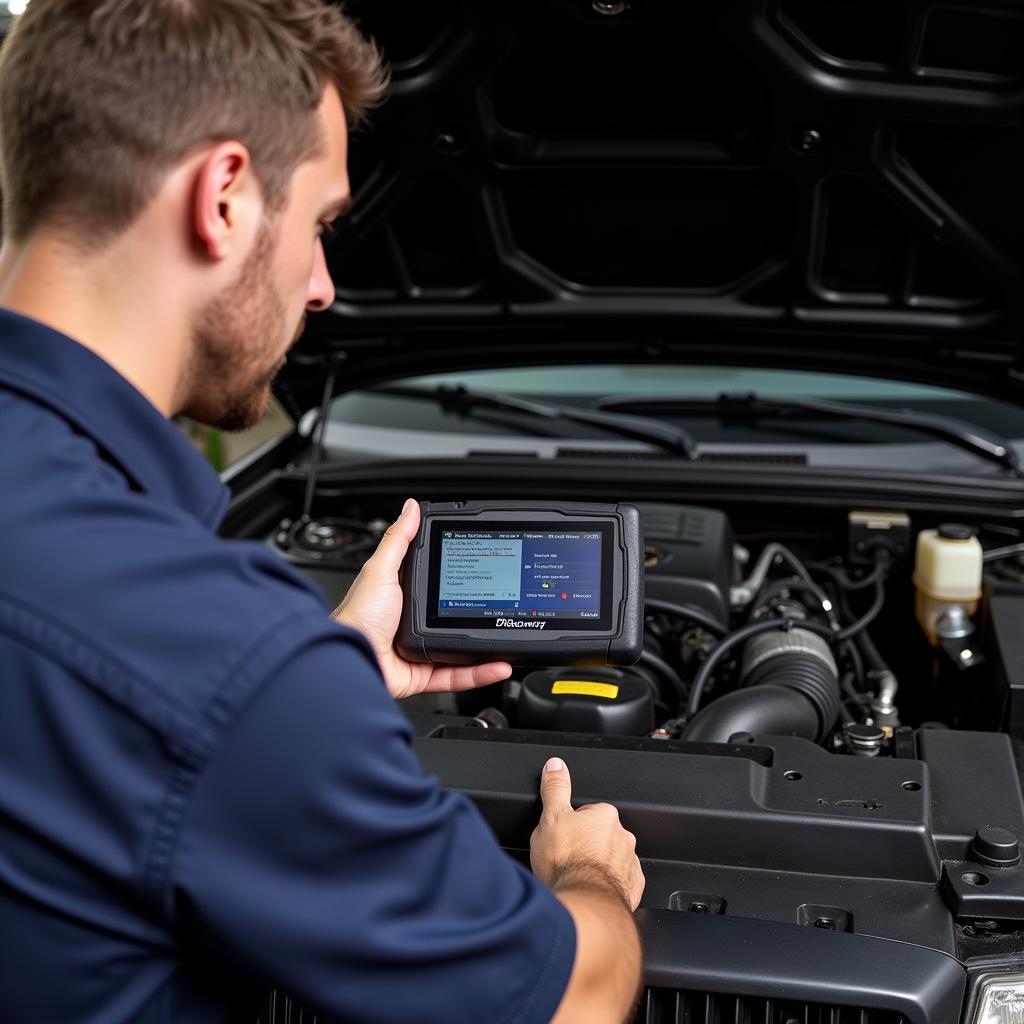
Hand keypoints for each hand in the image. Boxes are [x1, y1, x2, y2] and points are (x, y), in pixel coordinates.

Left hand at [333, 498, 512, 699]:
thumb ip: (397, 540)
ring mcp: (420, 650)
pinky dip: (481, 672)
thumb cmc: (357, 617)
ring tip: (507, 634)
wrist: (351, 659)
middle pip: (454, 616)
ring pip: (462, 647)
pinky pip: (458, 674)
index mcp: (403, 597)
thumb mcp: (380, 570)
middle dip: (479, 613)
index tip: (481, 570)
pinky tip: (499, 665)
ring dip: (487, 646)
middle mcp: (413, 623)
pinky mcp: (424, 675)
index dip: (458, 577)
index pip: (436, 583)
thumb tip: (410, 509)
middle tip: (502, 604)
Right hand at [530, 757, 644, 910]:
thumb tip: (556, 765)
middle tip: (568, 858)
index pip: (589, 813)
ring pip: (612, 859)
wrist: (583, 902)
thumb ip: (555, 788)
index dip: (573, 825)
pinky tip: (591, 890)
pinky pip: (621, 882)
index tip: (564, 837)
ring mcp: (630, 863)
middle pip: (602, 836)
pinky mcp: (633, 887)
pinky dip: (608, 885)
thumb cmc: (567, 863)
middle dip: (588, 845)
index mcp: (605, 817)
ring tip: (577, 877)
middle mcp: (623, 837)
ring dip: (598, 865)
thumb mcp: (551, 817)